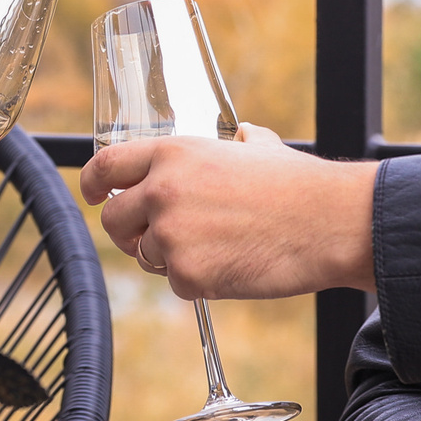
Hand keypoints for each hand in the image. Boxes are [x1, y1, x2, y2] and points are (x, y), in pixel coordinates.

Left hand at [79, 126, 377, 297]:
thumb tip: (242, 136)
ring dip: (172, 258)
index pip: (106, 166)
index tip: (92, 195)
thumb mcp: (260, 146)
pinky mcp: (187, 273)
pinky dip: (199, 283)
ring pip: (146, 257)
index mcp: (172, 154)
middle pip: (113, 220)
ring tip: (218, 247)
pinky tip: (232, 265)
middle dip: (131, 232)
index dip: (92, 184)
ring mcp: (171, 234)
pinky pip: (176, 284)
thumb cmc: (299, 186)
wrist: (328, 222)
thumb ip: (237, 142)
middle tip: (159, 238)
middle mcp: (162, 190)